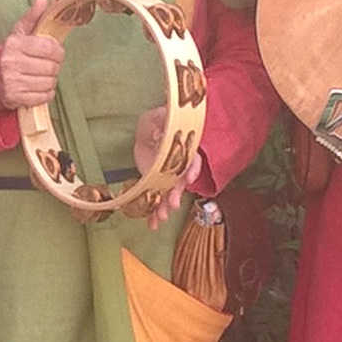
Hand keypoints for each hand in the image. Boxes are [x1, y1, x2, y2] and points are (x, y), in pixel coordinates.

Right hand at [0, 0, 65, 110]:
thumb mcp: (19, 34)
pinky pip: (45, 96)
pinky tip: (37, 87)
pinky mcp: (15, 98)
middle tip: (47, 65)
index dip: (57, 51)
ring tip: (40, 76)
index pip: (50, 48)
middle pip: (52, 67)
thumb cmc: (11, 54)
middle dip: (54, 66)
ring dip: (50, 80)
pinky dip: (46, 93)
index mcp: (14, 44)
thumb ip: (33, 16)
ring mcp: (12, 82)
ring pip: (50, 82)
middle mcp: (11, 62)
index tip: (53, 51)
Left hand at [132, 103, 203, 229]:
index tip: (189, 179)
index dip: (192, 170)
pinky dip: (154, 212)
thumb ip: (162, 124)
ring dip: (165, 207)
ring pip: (169, 194)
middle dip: (177, 194)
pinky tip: (152, 224)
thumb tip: (159, 135)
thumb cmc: (158, 120)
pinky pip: (156, 199)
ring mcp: (168, 177)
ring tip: (161, 217)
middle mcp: (179, 166)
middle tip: (174, 204)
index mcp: (184, 150)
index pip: (193, 160)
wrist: (149, 129)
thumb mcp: (161, 117)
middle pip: (181, 182)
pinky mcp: (157, 183)